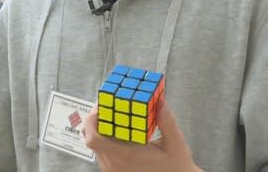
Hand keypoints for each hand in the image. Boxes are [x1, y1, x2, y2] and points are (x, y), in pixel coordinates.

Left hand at [83, 99, 201, 171]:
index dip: (91, 120)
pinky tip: (120, 131)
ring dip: (101, 128)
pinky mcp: (113, 171)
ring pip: (96, 145)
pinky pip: (101, 152)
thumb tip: (160, 101)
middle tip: (108, 105)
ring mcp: (112, 169)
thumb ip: (167, 121)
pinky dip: (106, 139)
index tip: (100, 106)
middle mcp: (115, 165)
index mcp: (126, 156)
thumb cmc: (175, 166)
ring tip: (115, 116)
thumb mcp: (175, 143)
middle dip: (97, 119)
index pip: (94, 139)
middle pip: (91, 138)